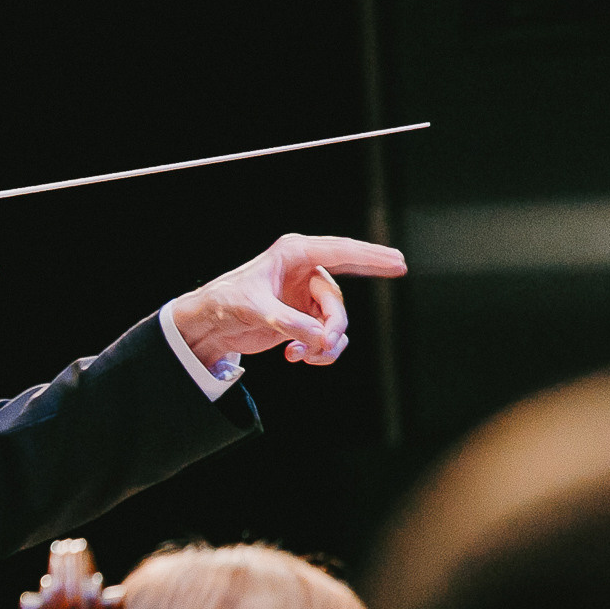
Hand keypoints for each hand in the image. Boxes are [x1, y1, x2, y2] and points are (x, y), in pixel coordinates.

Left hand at [168, 233, 406, 368]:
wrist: (211, 324)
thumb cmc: (226, 302)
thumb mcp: (253, 309)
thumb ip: (286, 321)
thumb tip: (318, 338)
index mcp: (294, 254)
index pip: (341, 251)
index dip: (371, 256)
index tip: (399, 262)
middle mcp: (305, 272)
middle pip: (337, 301)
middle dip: (334, 327)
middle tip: (324, 345)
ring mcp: (307, 296)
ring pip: (335, 323)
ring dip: (324, 345)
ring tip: (299, 356)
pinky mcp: (305, 318)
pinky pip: (327, 337)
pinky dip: (318, 351)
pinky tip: (295, 357)